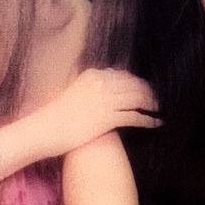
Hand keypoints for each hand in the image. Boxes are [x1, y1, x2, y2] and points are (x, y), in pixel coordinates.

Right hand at [39, 68, 160, 157]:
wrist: (44, 129)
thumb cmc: (55, 114)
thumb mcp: (72, 90)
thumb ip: (87, 85)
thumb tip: (98, 84)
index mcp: (94, 75)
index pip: (123, 75)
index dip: (137, 82)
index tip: (145, 88)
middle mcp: (102, 84)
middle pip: (134, 84)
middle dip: (148, 91)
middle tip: (158, 99)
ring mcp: (105, 100)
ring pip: (137, 98)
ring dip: (152, 104)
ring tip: (160, 109)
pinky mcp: (108, 118)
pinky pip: (134, 116)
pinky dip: (148, 119)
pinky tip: (156, 123)